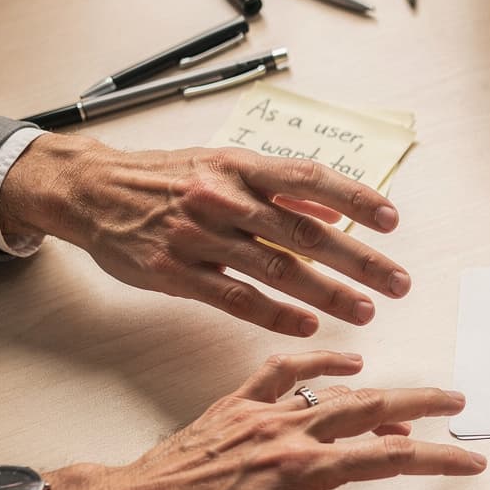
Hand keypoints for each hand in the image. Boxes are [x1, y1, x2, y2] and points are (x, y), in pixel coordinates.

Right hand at [0, 135, 411, 335]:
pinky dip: (276, 314)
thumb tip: (335, 205)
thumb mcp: (224, 164)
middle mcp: (223, 199)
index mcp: (240, 166)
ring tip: (366, 311)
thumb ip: (279, 186)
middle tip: (398, 282)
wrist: (91, 190)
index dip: (354, 199)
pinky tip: (309, 325)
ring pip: (277, 269)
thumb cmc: (168, 177)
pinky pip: (236, 298)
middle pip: (304, 232)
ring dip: (328, 293)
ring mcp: (199, 237)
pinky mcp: (175, 272)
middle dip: (359, 260)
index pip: (309, 178)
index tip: (392, 221)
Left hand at [33, 351, 486, 489]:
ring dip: (384, 393)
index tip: (470, 461)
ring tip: (414, 402)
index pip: (390, 460)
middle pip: (374, 409)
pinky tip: (347, 363)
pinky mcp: (238, 404)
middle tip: (459, 403)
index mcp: (301, 472)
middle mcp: (287, 432)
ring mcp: (262, 412)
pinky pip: (289, 371)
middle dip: (424, 405)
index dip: (439, 459)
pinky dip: (323, 362)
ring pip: (338, 392)